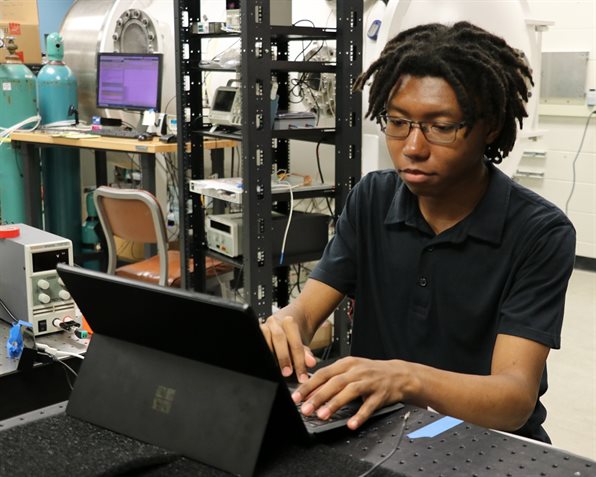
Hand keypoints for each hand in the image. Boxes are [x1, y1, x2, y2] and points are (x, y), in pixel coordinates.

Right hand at [261, 314, 316, 382]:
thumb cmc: (293, 335)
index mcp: (289, 322)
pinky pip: (257, 343)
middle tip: (287, 373)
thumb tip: (311, 363)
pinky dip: (261, 354)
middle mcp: (275, 322)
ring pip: (264, 339)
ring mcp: (263, 326)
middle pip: (279, 338)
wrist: (285, 323)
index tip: (302, 377)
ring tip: (275, 370)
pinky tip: (265, 365)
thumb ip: (306, 354)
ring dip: (270, 356)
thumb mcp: (302, 343)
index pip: (296, 344)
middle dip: (284, 357)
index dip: (299, 362)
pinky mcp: (255, 333)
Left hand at [292, 356, 409, 429]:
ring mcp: (369, 382)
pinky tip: (351, 424)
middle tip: (305, 409)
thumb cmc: (370, 373)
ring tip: (322, 415)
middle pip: (334, 382)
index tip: (297, 397)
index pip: (323, 373)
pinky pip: (369, 406)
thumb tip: (310, 390)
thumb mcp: (351, 369)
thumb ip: (332, 377)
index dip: (309, 385)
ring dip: (335, 403)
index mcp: (347, 364)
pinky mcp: (380, 394)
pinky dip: (359, 415)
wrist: (398, 374)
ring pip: (350, 391)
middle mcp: (357, 371)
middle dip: (318, 396)